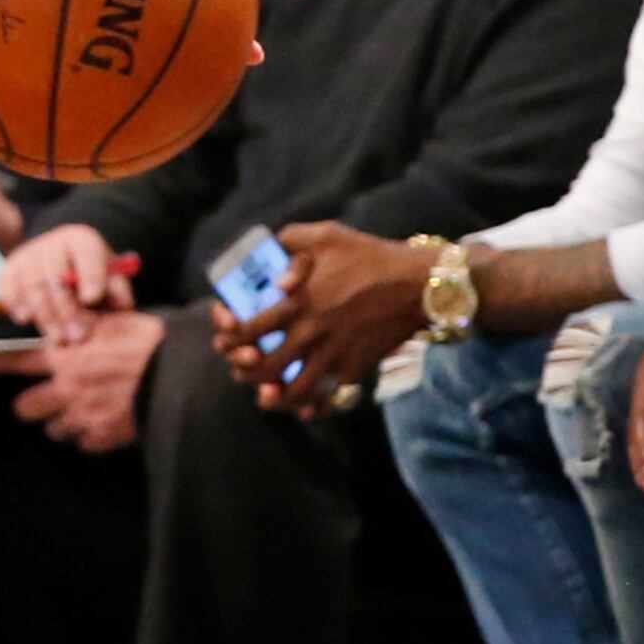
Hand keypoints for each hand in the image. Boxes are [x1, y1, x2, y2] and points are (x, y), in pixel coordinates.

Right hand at [0, 223, 129, 344]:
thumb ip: (118, 290)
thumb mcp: (112, 277)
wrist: (62, 260)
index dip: (89, 275)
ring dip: (44, 315)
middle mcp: (53, 243)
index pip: (86, 253)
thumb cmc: (90, 274)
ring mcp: (28, 254)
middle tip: (77, 336)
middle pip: (54, 275)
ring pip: (30, 284)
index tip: (91, 298)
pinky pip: (7, 285)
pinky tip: (26, 319)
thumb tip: (120, 304)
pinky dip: (15, 303)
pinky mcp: (10, 267)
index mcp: (82, 240)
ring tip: (58, 338)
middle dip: (66, 310)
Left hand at [0, 307, 161, 450]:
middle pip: (24, 408)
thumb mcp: (107, 321)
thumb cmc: (144, 341)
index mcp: (62, 357)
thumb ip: (77, 324)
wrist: (178, 374)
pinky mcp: (102, 437)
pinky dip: (87, 436)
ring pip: (52, 430)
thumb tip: (60, 316)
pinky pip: (82, 443)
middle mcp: (65, 389)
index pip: (12, 360)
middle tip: (43, 398)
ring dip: (60, 422)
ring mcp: (82, 417)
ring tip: (77, 411)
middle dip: (30, 404)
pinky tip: (100, 423)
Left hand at [217, 220, 428, 414]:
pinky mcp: (356, 369)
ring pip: (294, 391)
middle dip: (244, 372)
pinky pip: (331, 398)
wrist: (418, 284)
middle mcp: (310, 334)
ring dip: (274, 397)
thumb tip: (270, 268)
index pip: (246, 331)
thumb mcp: (324, 234)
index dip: (229, 339)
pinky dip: (315, 407)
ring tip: (265, 395)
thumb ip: (288, 242)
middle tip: (239, 368)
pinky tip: (305, 408)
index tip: (225, 339)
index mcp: (295, 304)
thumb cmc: (369, 255)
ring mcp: (334, 356)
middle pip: (264, 367)